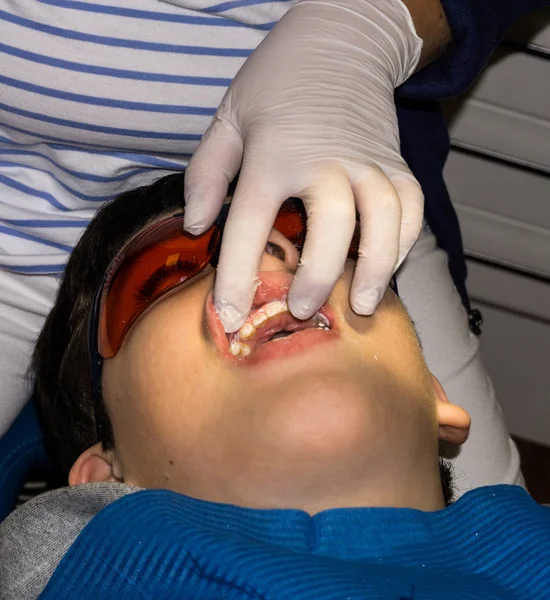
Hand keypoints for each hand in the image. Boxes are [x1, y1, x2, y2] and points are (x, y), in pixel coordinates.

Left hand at [184, 0, 423, 331]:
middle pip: (332, 221)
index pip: (250, 222)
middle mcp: (325, 158)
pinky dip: (405, 240)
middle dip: (319, 273)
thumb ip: (206, 172)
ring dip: (378, 265)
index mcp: (273, 151)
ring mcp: (367, 159)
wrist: (340, 39)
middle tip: (302, 310)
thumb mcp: (228, 117)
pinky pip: (411, 204)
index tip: (228, 316)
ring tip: (363, 304)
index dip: (236, 276)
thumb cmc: (277, 82)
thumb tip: (195, 226)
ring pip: (386, 216)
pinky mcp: (395, 160)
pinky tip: (388, 266)